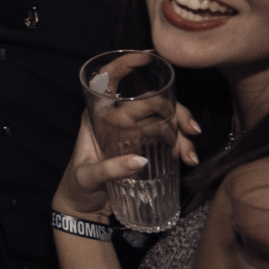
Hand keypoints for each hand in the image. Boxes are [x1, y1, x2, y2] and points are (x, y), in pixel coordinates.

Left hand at [53, 52, 201, 220]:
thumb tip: (140, 161)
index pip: (108, 80)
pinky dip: (180, 145)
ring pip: (163, 119)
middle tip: (190, 131)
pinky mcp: (142, 146)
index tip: (148, 58)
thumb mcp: (88, 178)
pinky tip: (188, 158)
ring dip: (182, 132)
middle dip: (175, 111)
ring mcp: (131, 131)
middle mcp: (116, 118)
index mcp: (96, 115)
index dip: (125, 65)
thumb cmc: (78, 188)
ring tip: (190, 155)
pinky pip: (166, 137)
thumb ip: (110, 170)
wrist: (83, 210)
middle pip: (150, 101)